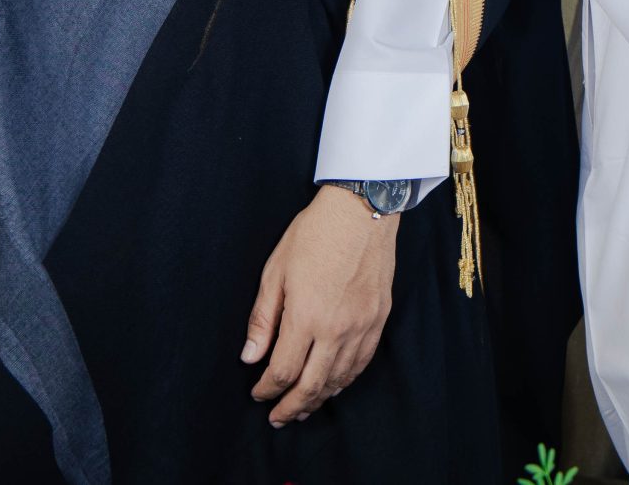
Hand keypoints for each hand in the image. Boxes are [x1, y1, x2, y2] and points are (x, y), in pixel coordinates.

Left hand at [241, 185, 398, 424]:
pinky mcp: (379, 320)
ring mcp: (362, 327)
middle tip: (277, 418)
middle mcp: (337, 329)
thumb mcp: (275, 271)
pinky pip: (361, 364)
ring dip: (318, 399)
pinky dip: (344, 381)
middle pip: (312, 385)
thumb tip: (249, 357)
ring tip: (302, 409)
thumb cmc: (314, 234)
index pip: (283, 371)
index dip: (266, 389)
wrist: (363, 210)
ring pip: (339, 380)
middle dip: (291, 407)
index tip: (257, 393)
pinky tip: (333, 386)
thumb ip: (263, 320)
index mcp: (306, 316)